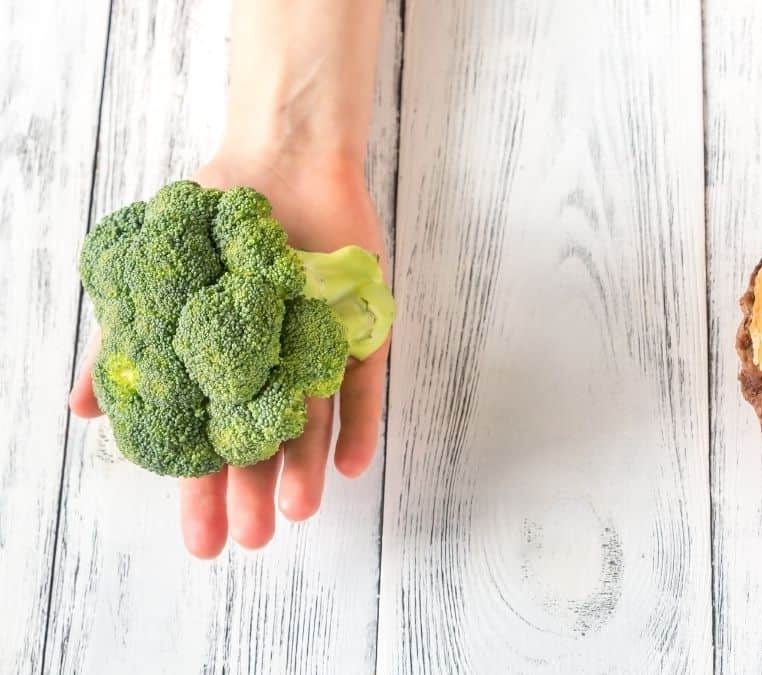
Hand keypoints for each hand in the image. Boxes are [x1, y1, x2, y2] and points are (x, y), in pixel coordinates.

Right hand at [69, 149, 389, 557]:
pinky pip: (364, 384)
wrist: (278, 164)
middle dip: (255, 494)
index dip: (205, 494)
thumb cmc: (213, 227)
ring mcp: (319, 354)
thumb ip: (125, 347)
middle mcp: (272, 371)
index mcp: (224, 369)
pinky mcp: (362, 333)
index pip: (212, 443)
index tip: (200, 545)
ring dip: (304, 469)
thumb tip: (84, 412)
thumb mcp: (156, 287)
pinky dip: (358, 422)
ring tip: (296, 514)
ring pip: (313, 423)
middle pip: (263, 444)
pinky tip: (349, 465)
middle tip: (250, 543)